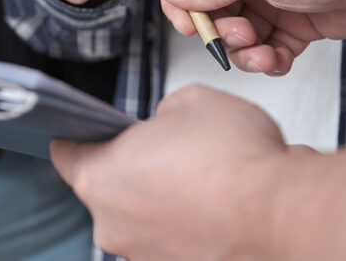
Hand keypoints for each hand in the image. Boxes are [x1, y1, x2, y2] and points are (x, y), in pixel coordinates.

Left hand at [51, 84, 304, 259]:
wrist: (280, 212)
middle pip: (109, 187)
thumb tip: (170, 128)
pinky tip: (219, 204)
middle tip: (173, 147)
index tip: (92, 129)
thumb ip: (164, 114)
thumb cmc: (232, 158)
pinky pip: (173, 238)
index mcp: (100, 177)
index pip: (66, 153)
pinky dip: (190, 223)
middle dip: (135, 166)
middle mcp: (114, 226)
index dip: (80, 134)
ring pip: (144, 216)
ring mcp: (145, 257)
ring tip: (206, 176)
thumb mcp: (191, 100)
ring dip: (165, 197)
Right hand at [157, 0, 345, 74]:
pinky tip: (281, 60)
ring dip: (245, 52)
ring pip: (235, 36)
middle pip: (208, 10)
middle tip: (243, 35)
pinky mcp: (293, 24)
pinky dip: (268, 60)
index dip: (181, 3)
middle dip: (219, 32)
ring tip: (266, 52)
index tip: (194, 25)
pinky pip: (265, 50)